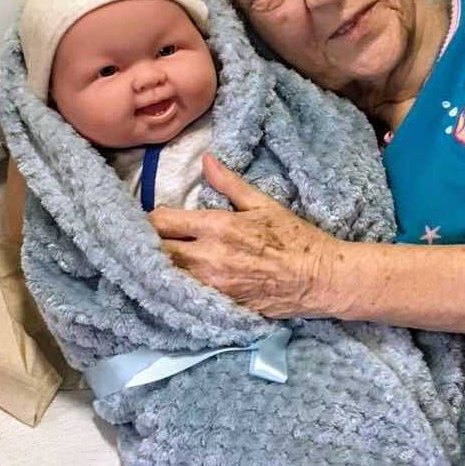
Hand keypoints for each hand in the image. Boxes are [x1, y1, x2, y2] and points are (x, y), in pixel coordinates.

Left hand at [149, 153, 341, 317]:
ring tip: (153, 261)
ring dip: (157, 268)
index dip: (148, 219)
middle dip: (147, 244)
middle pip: (156, 252)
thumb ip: (228, 183)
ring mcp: (212, 286)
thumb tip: (205, 160)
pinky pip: (185, 297)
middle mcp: (208, 258)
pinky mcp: (220, 306)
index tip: (150, 218)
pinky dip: (175, 289)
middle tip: (145, 240)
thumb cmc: (294, 238)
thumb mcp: (262, 204)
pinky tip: (173, 284)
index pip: (161, 222)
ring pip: (165, 277)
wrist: (319, 278)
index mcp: (217, 226)